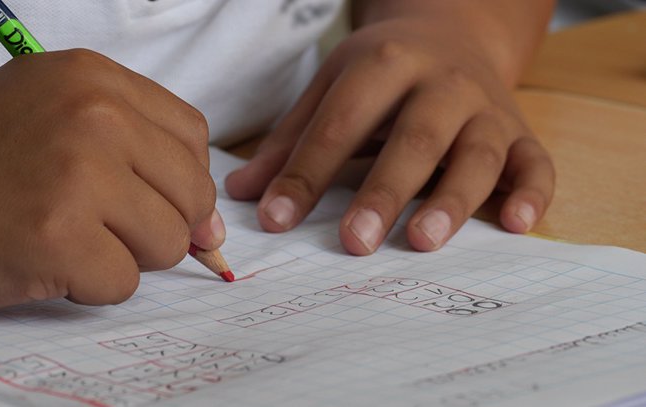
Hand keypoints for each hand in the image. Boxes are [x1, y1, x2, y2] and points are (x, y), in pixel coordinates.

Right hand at [0, 49, 221, 313]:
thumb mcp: (58, 123)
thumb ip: (143, 159)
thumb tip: (213, 229)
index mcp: (93, 78)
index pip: (192, 136)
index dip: (181, 179)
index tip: (155, 199)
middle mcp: (93, 115)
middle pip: (193, 193)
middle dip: (159, 223)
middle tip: (100, 222)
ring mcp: (77, 174)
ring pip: (169, 242)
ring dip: (124, 254)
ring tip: (69, 236)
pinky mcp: (58, 237)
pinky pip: (124, 282)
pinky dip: (90, 285)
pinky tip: (46, 260)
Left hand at [225, 17, 553, 254]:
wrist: (453, 33)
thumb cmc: (383, 73)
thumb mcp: (331, 89)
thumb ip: (291, 141)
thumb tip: (241, 194)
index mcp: (384, 65)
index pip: (340, 124)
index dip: (306, 173)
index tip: (275, 221)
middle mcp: (441, 83)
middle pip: (414, 138)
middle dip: (384, 191)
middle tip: (354, 243)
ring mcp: (486, 107)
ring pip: (477, 154)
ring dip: (453, 199)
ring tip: (422, 241)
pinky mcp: (520, 132)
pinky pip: (536, 162)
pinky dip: (533, 193)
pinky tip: (516, 225)